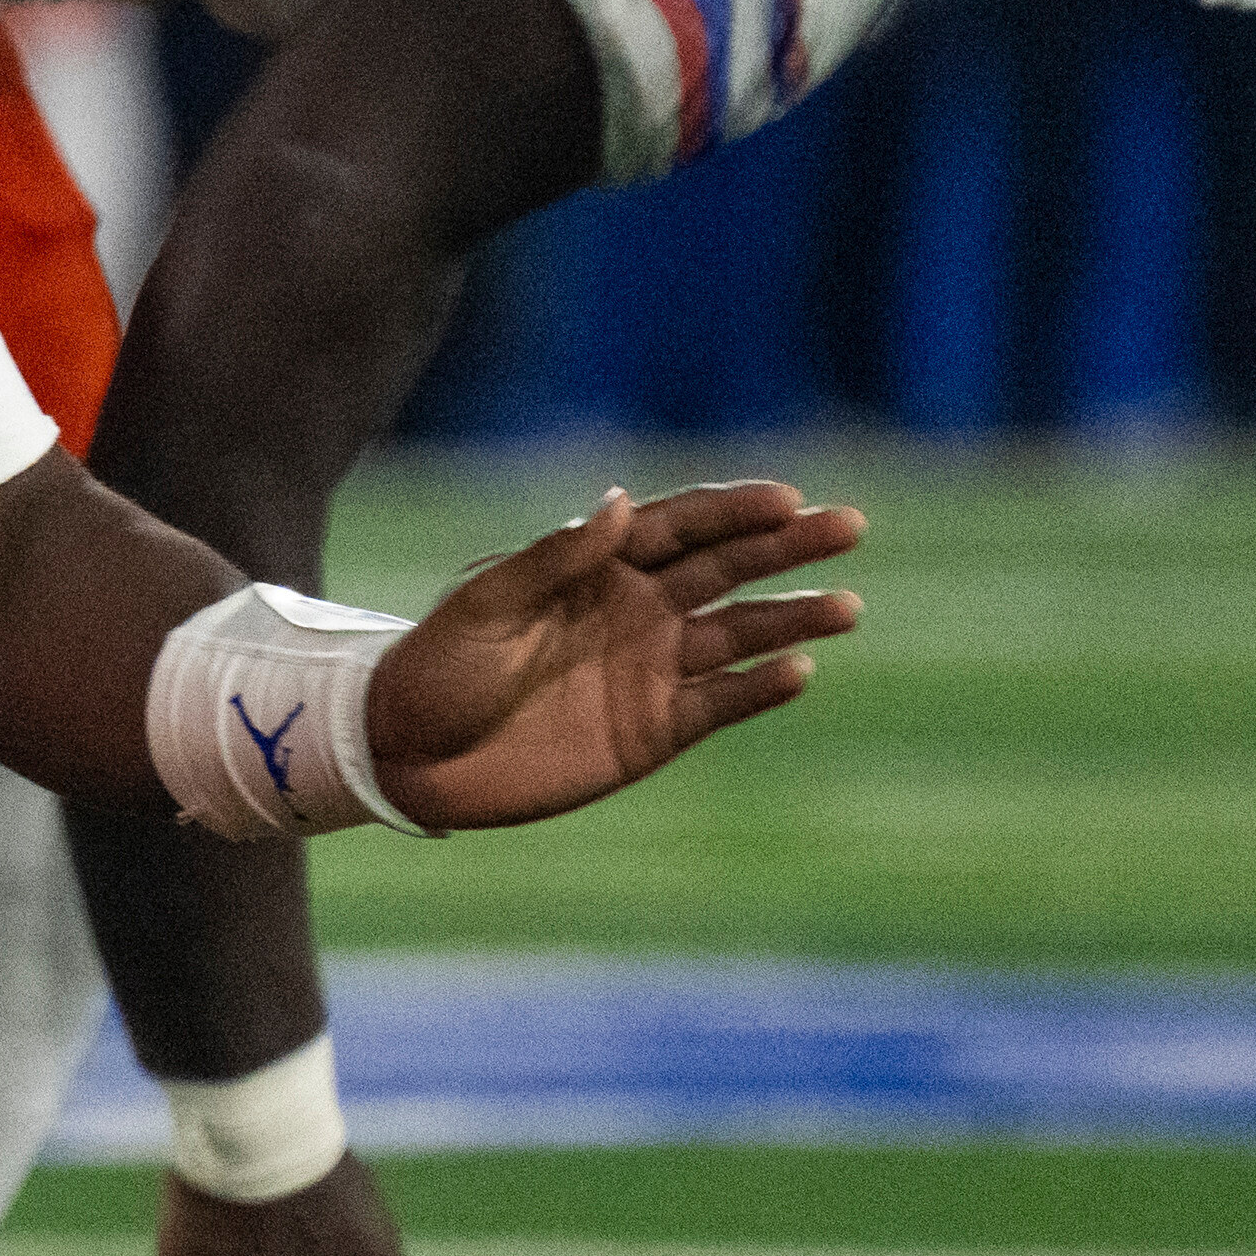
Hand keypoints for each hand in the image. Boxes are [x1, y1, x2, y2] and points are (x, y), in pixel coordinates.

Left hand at [368, 479, 861, 828]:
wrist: (408, 757)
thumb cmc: (435, 667)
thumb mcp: (484, 605)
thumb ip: (554, 558)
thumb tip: (618, 502)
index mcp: (594, 566)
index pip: (678, 525)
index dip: (732, 509)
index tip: (786, 498)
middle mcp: (635, 610)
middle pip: (725, 569)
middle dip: (786, 548)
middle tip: (847, 526)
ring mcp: (650, 669)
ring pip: (738, 635)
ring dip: (791, 619)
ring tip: (846, 606)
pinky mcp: (654, 730)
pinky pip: (720, 703)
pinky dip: (761, 689)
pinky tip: (800, 671)